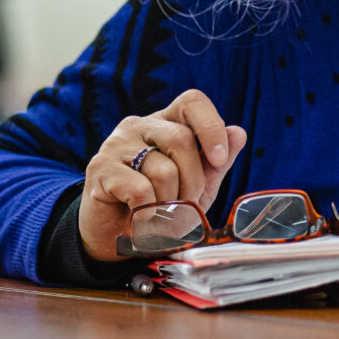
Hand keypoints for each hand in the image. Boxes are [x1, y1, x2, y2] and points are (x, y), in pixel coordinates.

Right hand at [80, 89, 249, 261]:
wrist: (117, 236)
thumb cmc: (160, 207)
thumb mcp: (197, 187)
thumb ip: (216, 162)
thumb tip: (238, 133)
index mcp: (166, 123)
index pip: (192, 101)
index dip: (211, 126)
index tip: (219, 159)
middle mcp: (140, 126)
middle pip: (181, 139)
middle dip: (193, 181)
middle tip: (186, 204)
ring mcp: (116, 144)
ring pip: (163, 169)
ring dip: (170, 202)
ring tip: (160, 213)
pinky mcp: (99, 168)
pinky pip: (140, 189)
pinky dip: (148, 211)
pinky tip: (141, 217)